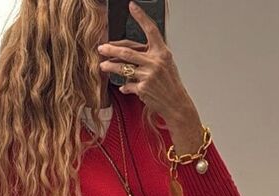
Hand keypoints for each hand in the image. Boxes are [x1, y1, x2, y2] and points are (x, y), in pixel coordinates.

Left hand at [98, 1, 195, 126]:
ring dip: (110, 67)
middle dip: (111, 50)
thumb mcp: (165, 64)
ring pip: (122, 68)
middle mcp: (155, 62)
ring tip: (103, 66)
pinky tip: (123, 86)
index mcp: (162, 53)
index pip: (151, 30)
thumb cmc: (170, 83)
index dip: (141, 17)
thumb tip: (126, 53)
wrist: (176, 103)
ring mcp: (148, 76)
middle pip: (127, 52)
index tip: (132, 7)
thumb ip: (149, 56)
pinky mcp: (142, 89)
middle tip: (102, 48)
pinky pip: (127, 85)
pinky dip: (124, 86)